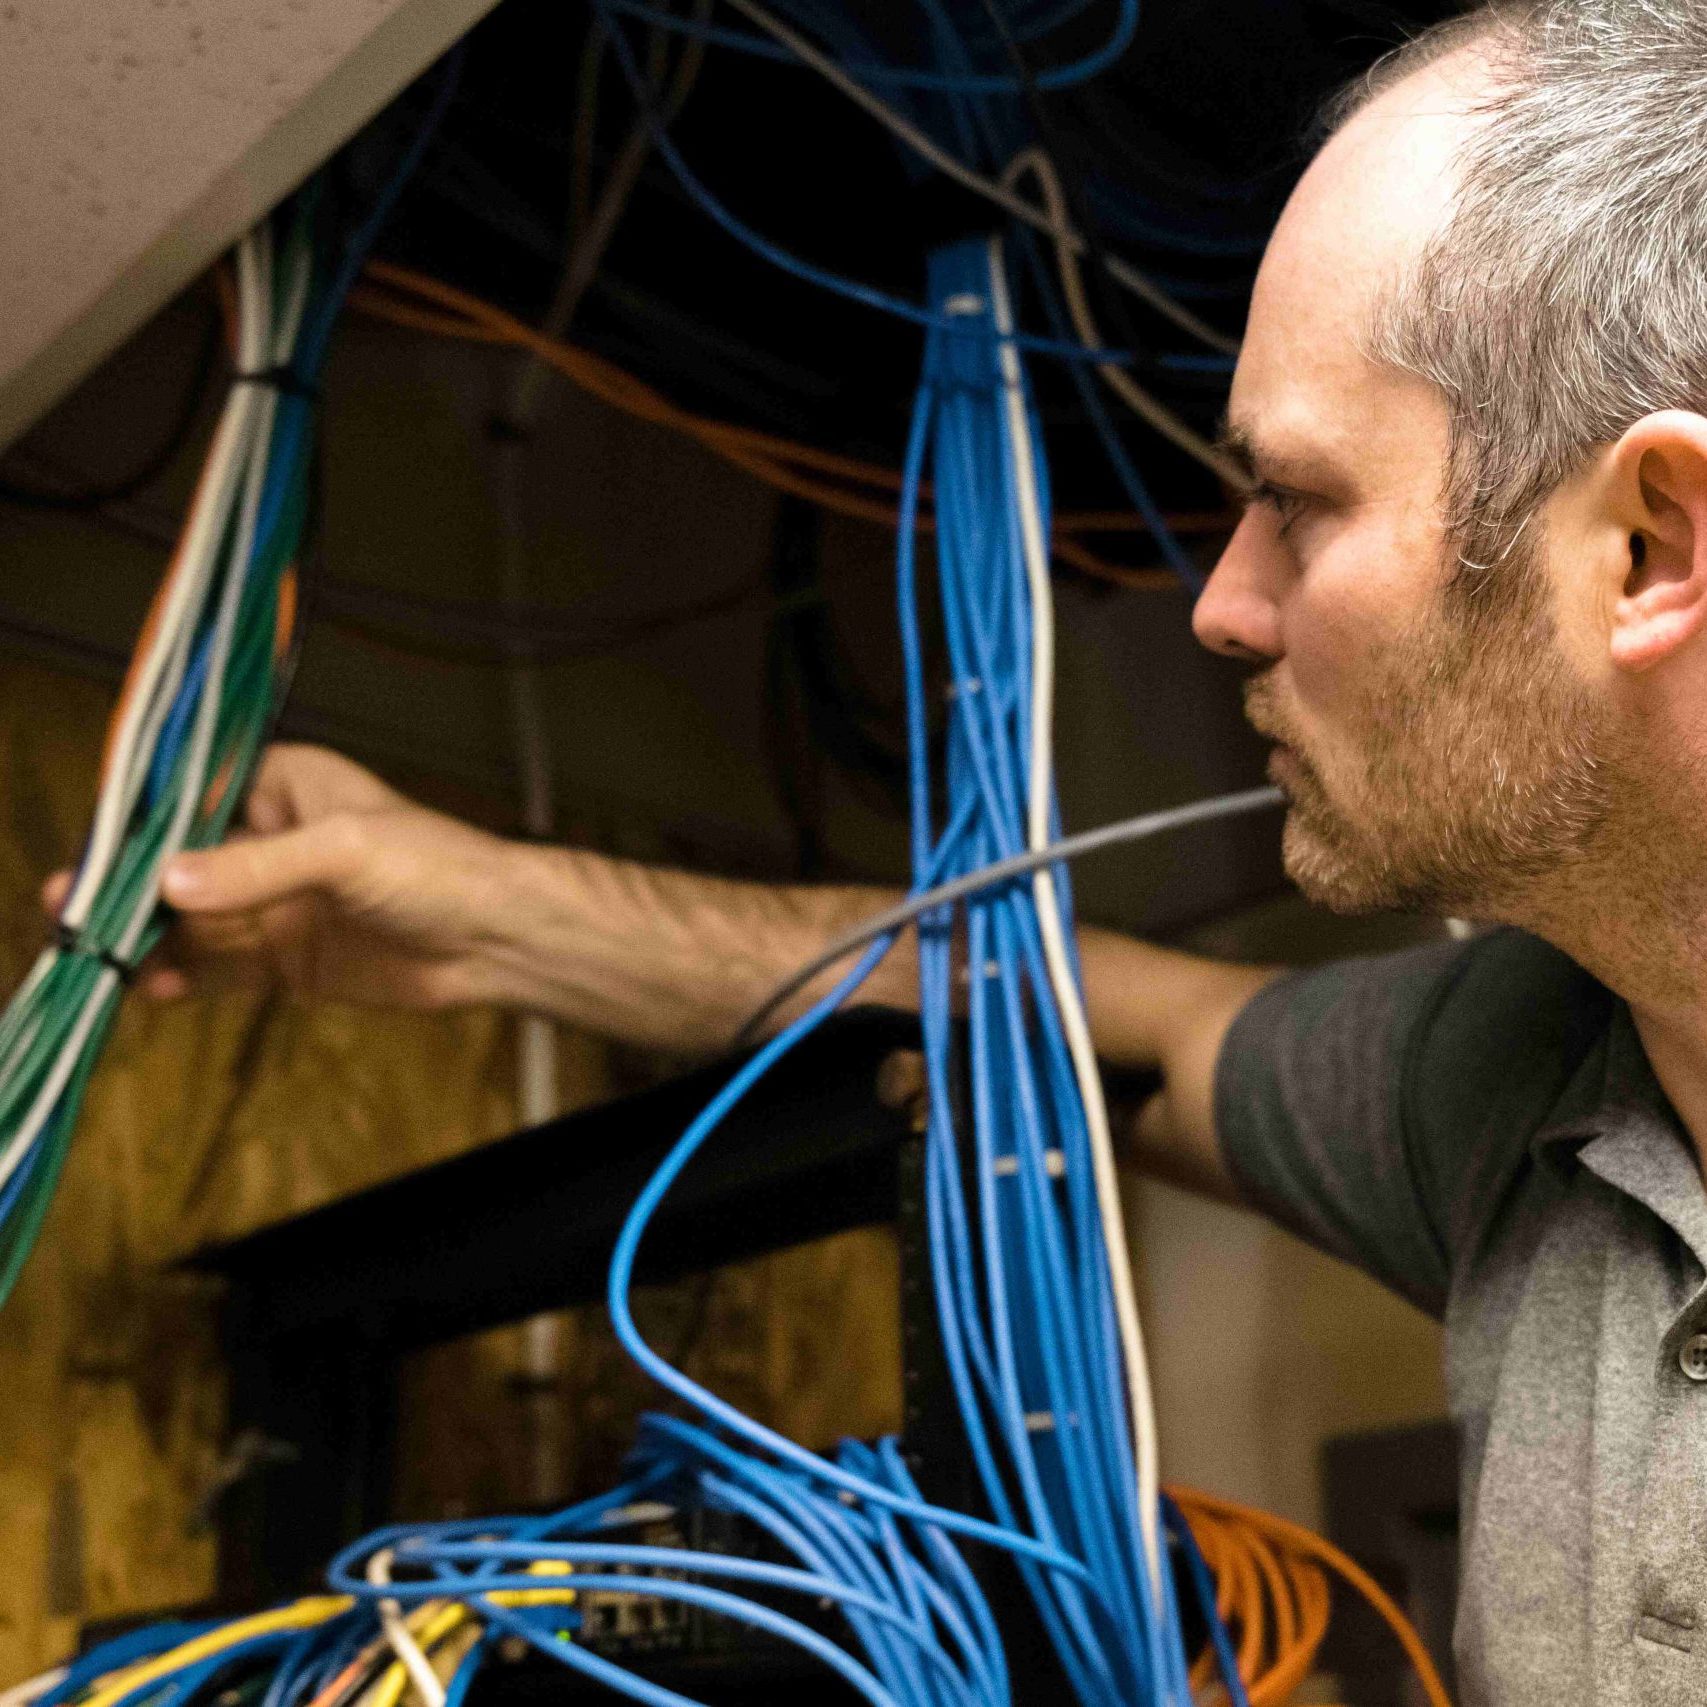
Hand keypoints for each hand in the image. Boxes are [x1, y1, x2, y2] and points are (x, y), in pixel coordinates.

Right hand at [42, 744, 521, 1009]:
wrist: (500, 939)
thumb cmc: (443, 868)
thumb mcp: (347, 851)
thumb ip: (257, 869)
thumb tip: (172, 882)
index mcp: (287, 785)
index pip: (193, 798)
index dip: (142, 826)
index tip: (95, 854)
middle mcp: (273, 841)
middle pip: (182, 864)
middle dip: (131, 890)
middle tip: (76, 914)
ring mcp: (277, 903)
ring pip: (192, 921)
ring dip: (149, 940)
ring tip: (103, 959)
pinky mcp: (289, 958)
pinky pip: (220, 968)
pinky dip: (184, 979)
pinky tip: (152, 989)